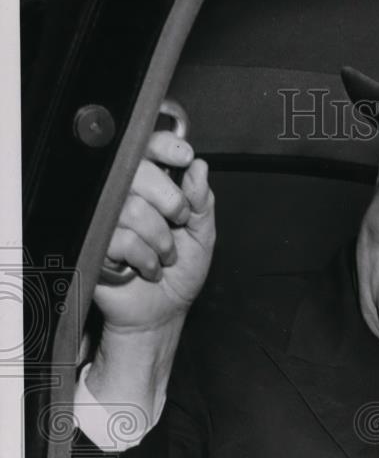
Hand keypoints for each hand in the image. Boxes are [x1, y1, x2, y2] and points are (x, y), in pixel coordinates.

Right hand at [93, 130, 215, 332]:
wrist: (162, 312)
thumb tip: (199, 168)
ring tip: (164, 255)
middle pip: (138, 172)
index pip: (147, 148)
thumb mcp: (202, 236)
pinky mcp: (95, 242)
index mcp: (151, 187)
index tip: (183, 155)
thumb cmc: (180, 274)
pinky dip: (145, 258)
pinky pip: (122, 238)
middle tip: (178, 224)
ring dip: (161, 240)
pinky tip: (147, 267)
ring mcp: (107, 217)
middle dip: (171, 202)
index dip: (164, 146)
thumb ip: (202, 202)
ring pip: (134, 209)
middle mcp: (125, 196)